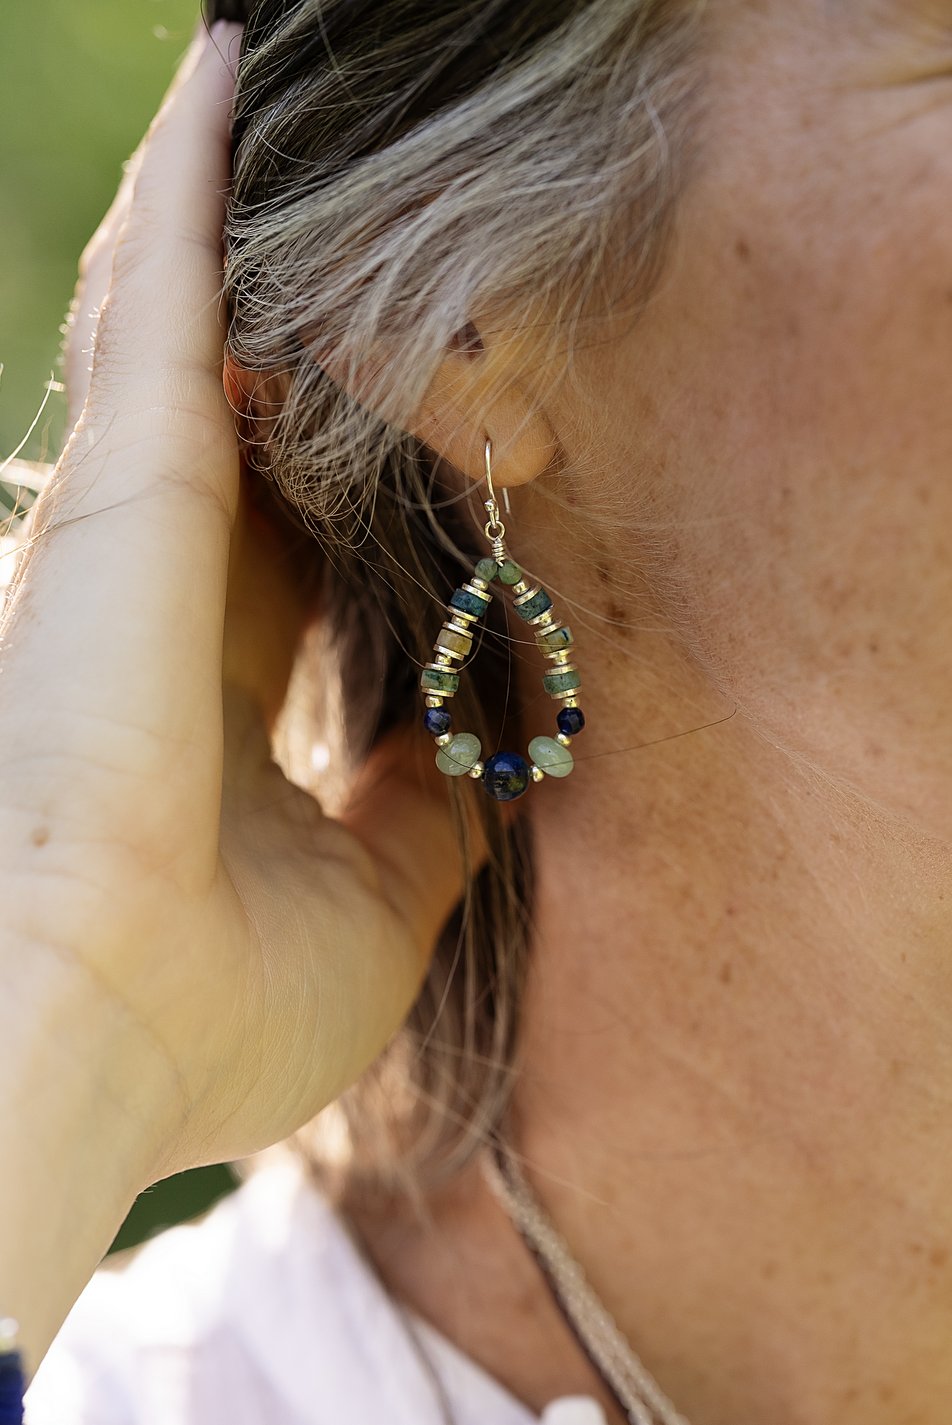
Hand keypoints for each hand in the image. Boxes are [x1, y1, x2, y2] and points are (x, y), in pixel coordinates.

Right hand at [0, 21, 462, 1183]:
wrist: (106, 1027)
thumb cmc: (224, 1000)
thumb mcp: (379, 898)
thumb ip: (434, 811)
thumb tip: (495, 756)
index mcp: (213, 678)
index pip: (282, 527)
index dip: (329, 457)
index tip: (400, 402)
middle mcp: (163, 583)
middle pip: (225, 398)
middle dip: (268, 301)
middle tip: (333, 198)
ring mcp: (134, 519)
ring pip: (176, 314)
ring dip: (222, 212)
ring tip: (262, 89)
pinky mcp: (128, 472)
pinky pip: (166, 289)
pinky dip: (196, 181)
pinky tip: (228, 73)